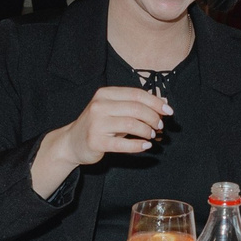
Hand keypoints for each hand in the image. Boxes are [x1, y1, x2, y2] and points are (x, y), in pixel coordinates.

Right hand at [47, 86, 169, 167]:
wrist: (72, 142)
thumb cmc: (97, 125)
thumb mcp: (115, 110)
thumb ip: (136, 105)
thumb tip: (163, 102)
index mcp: (105, 94)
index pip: (136, 94)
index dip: (155, 102)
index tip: (168, 111)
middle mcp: (99, 106)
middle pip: (136, 108)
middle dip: (153, 117)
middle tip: (160, 126)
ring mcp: (96, 124)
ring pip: (131, 124)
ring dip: (147, 131)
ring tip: (151, 135)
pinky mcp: (96, 141)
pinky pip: (122, 144)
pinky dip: (138, 145)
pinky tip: (145, 146)